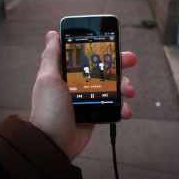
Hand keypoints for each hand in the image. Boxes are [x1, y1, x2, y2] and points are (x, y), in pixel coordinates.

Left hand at [30, 31, 136, 161]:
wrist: (53, 144)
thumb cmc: (48, 110)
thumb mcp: (48, 79)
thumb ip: (51, 57)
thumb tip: (52, 34)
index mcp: (64, 73)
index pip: (84, 55)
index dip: (98, 47)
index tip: (112, 43)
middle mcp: (76, 84)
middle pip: (102, 68)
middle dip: (118, 63)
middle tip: (131, 60)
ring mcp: (87, 99)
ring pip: (111, 86)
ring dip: (124, 86)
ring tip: (129, 91)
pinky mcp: (95, 114)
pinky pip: (112, 107)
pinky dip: (122, 108)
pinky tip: (125, 111)